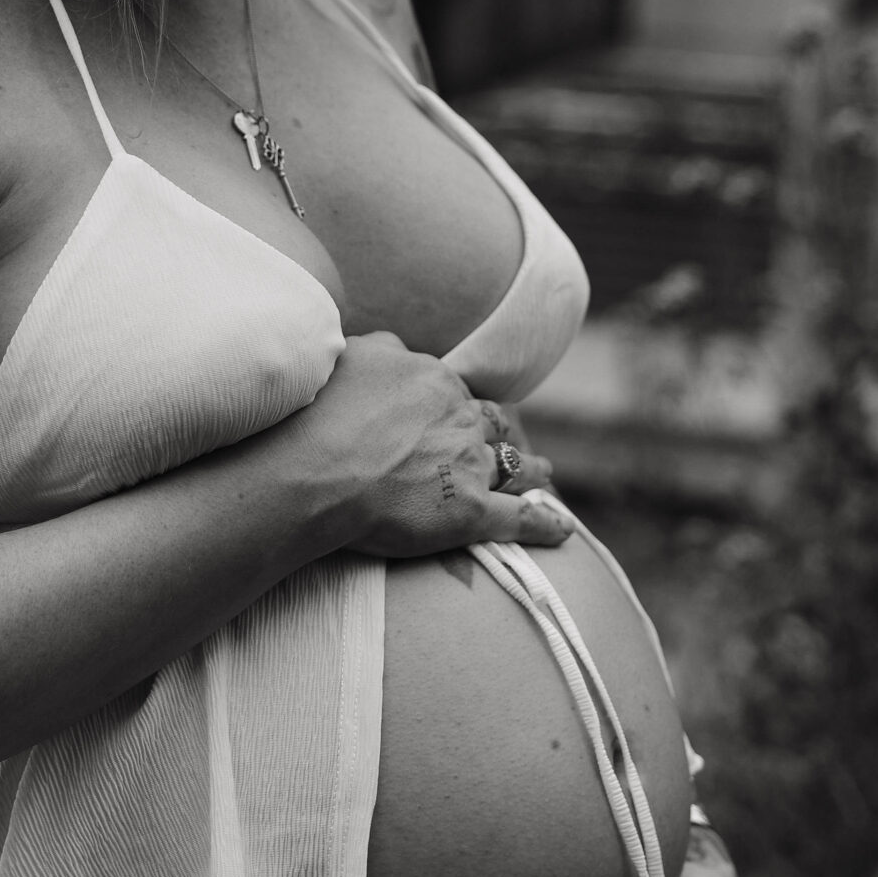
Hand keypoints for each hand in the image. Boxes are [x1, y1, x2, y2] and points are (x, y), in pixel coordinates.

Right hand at [299, 331, 574, 559]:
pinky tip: (563, 530)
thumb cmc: (319, 415)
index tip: (454, 416)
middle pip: (493, 422)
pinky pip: (521, 518)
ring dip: (532, 468)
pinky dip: (546, 525)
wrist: (314, 471)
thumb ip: (382, 348)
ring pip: (515, 464)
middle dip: (502, 431)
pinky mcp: (472, 512)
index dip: (457, 405)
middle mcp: (460, 418)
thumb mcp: (351, 355)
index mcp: (434, 380)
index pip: (456, 391)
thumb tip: (400, 346)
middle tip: (508, 440)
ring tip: (545, 473)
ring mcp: (471, 464)